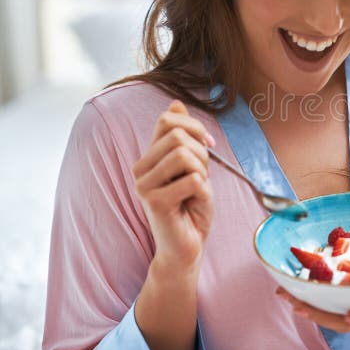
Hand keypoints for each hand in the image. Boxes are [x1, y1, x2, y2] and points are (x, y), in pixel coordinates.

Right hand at [132, 100, 213, 273]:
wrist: (187, 246)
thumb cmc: (191, 207)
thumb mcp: (194, 166)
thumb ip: (185, 138)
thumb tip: (175, 103)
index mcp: (149, 157)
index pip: (168, 120)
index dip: (195, 127)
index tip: (208, 146)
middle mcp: (140, 168)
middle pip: (178, 136)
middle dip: (202, 153)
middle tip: (202, 176)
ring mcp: (143, 184)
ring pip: (185, 155)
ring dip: (202, 172)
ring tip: (196, 190)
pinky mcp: (153, 201)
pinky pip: (193, 179)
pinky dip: (203, 190)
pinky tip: (193, 204)